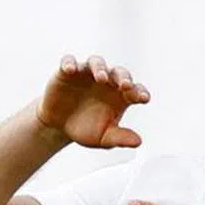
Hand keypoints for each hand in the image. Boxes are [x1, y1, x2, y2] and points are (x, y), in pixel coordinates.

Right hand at [36, 54, 150, 148]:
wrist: (59, 127)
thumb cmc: (86, 130)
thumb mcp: (103, 138)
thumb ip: (120, 138)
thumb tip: (138, 142)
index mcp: (120, 95)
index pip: (135, 90)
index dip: (140, 92)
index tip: (144, 99)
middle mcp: (106, 81)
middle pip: (119, 73)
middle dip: (123, 77)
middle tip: (125, 85)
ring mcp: (87, 74)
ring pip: (97, 62)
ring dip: (100, 68)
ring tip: (101, 78)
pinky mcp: (66, 72)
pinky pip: (69, 62)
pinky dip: (69, 63)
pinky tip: (70, 70)